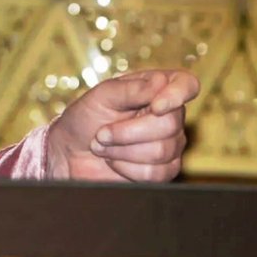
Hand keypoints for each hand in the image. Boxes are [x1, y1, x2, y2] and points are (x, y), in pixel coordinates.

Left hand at [46, 69, 199, 182]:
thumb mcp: (102, 96)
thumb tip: (161, 82)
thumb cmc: (85, 118)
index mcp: (158, 88)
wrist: (70, 152)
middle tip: (101, 133)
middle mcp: (170, 115)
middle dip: (126, 132)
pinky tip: (114, 161)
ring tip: (102, 145)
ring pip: (161, 151)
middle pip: (169, 125)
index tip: (156, 106)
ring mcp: (171, 144)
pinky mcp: (163, 170)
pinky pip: (155, 173)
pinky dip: (126, 168)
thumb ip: (131, 89)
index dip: (177, 95)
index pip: (186, 85)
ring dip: (121, 151)